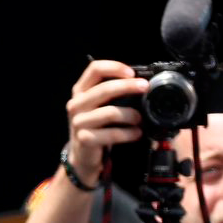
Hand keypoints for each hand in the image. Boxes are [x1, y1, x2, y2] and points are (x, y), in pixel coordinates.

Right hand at [64, 60, 148, 188]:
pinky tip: (136, 133)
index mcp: (80, 91)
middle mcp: (76, 104)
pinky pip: (112, 134)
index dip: (115, 67)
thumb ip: (113, 93)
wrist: (83, 156)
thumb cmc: (96, 127)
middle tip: (145, 87)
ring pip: (110, 112)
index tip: (132, 73)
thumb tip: (141, 83)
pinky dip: (128, 133)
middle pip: (104, 89)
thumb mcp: (98, 106)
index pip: (95, 69)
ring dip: (131, 115)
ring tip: (141, 119)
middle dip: (128, 86)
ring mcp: (78, 122)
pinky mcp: (85, 139)